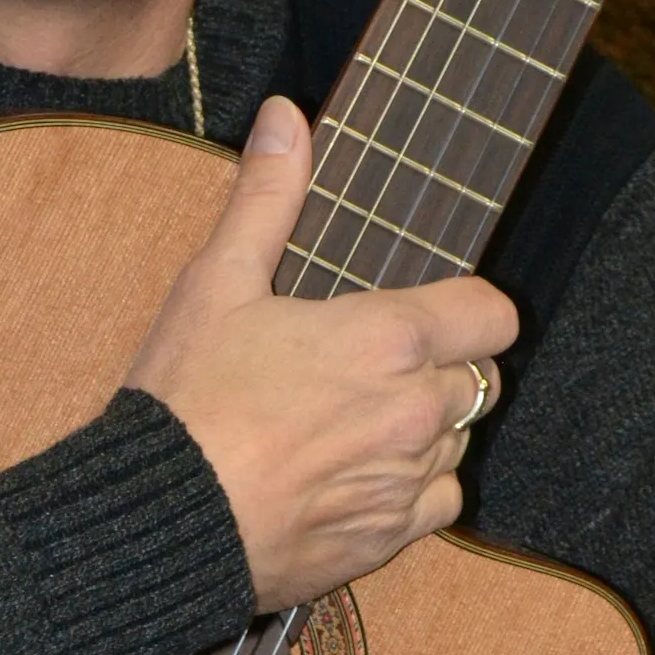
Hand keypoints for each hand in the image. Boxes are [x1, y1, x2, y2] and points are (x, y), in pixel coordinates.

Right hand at [125, 97, 518, 610]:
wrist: (161, 521)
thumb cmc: (187, 400)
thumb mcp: (216, 284)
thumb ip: (267, 197)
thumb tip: (287, 116)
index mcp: (390, 340)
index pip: (493, 314)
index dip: (467, 308)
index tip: (426, 312)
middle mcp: (416, 411)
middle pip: (478, 378)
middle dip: (438, 368)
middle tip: (368, 367)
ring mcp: (406, 478)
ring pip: (458, 440)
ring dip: (426, 427)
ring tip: (351, 420)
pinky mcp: (389, 537)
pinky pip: (437, 501)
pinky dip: (410, 488)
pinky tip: (354, 475)